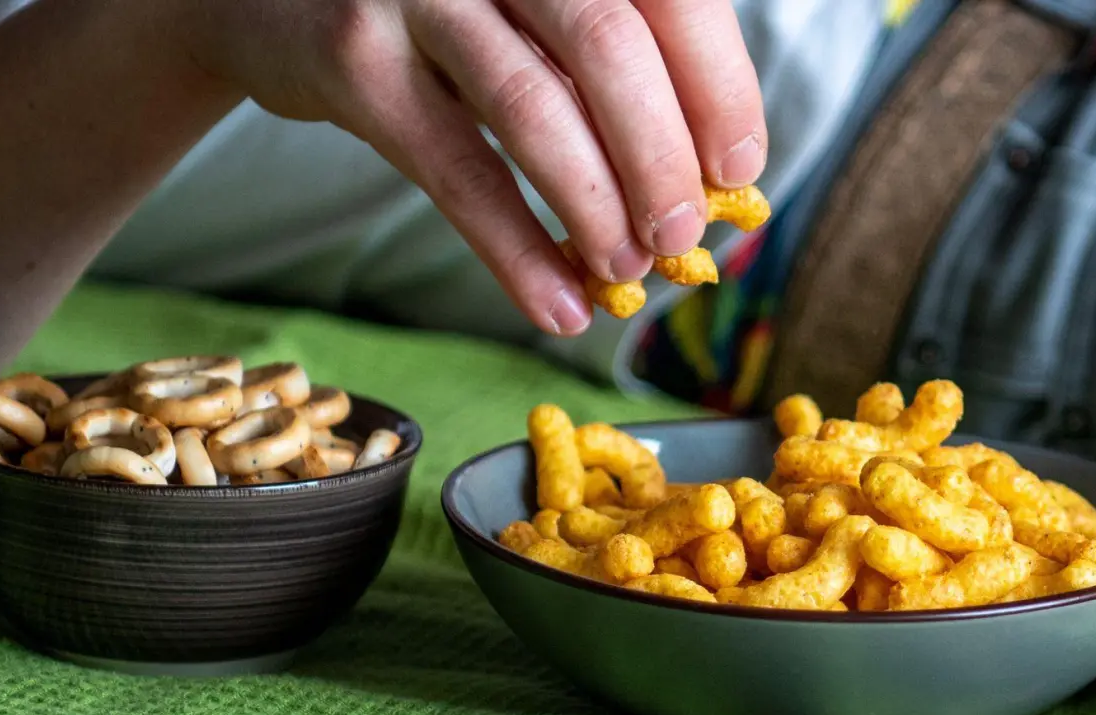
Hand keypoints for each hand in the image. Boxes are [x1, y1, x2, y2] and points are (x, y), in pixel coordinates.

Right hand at [175, 0, 765, 335]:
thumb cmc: (428, 6)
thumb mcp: (518, 0)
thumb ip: (600, 56)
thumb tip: (704, 171)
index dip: (717, 82)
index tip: (741, 165)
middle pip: (606, 40)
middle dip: (659, 152)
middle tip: (684, 233)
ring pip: (530, 104)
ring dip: (593, 204)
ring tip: (626, 271)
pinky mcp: (354, 62)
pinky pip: (453, 170)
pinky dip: (513, 248)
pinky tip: (556, 303)